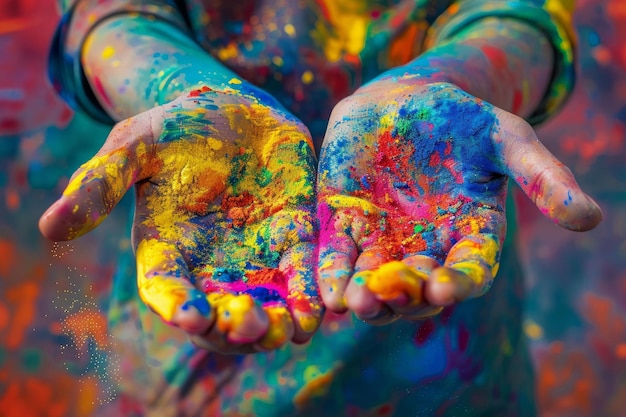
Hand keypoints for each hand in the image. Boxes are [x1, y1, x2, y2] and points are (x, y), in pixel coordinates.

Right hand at [39, 86, 321, 352]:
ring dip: (277, 324)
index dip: (177, 305)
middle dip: (235, 327)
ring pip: (266, 305)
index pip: (168, 288)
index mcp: (168, 249)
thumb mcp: (134, 148)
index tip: (190, 316)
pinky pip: (302, 273)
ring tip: (288, 330)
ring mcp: (255, 255)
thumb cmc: (175, 129)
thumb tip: (49, 227)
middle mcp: (211, 263)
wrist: (232, 109)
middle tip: (250, 326)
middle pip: (221, 313)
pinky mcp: (293, 237)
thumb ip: (101, 184)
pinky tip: (316, 312)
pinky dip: (308, 295)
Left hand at [317, 80, 601, 324]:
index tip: (446, 289)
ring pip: (375, 278)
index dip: (460, 281)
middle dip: (405, 295)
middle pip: (418, 285)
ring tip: (356, 302)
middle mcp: (425, 248)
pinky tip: (325, 291)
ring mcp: (382, 240)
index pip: (470, 269)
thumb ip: (542, 177)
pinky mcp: (343, 224)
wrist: (402, 101)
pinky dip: (331, 273)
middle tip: (391, 299)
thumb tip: (592, 218)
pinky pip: (337, 255)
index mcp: (468, 235)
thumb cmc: (461, 119)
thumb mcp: (506, 140)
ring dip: (365, 295)